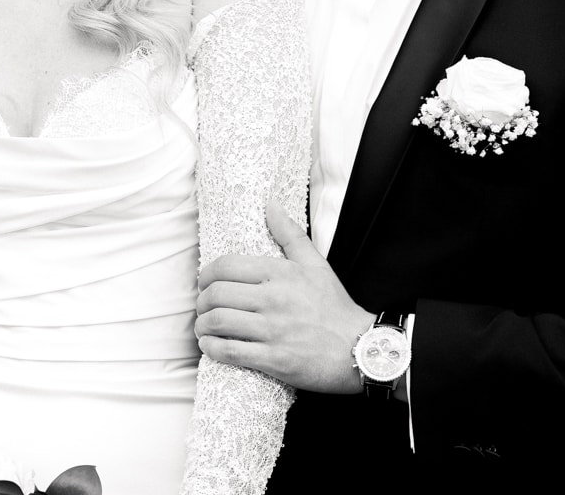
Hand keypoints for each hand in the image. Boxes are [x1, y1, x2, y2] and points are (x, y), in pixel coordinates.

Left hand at [194, 201, 376, 393]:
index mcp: (280, 273)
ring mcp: (274, 331)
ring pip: (218, 322)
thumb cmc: (336, 307)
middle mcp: (274, 299)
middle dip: (201, 302)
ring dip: (203, 326)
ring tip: (204, 328)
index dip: (206, 275)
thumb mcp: (316, 264)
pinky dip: (212, 348)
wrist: (362, 350)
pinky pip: (230, 351)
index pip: (226, 266)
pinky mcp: (276, 360)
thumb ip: (289, 234)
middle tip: (203, 308)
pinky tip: (210, 346)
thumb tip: (270, 205)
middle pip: (216, 294)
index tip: (204, 284)